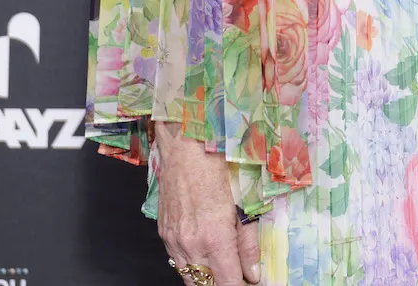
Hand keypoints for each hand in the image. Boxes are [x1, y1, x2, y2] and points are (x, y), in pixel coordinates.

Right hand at [155, 121, 261, 283]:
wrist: (186, 146)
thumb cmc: (219, 166)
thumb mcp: (244, 204)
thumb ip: (248, 243)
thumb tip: (253, 274)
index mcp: (214, 238)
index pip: (227, 283)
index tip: (250, 284)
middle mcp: (190, 244)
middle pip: (206, 285)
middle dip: (223, 283)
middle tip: (240, 276)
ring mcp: (173, 240)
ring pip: (189, 277)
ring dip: (206, 279)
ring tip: (224, 269)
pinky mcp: (164, 233)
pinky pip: (177, 261)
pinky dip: (192, 266)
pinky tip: (205, 257)